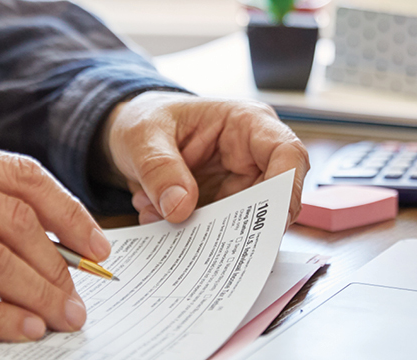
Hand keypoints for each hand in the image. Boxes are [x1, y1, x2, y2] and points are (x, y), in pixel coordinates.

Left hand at [101, 91, 308, 224]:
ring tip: (159, 216)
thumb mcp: (142, 136)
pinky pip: (215, 231)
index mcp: (245, 123)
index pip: (287, 153)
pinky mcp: (218, 206)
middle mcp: (250, 156)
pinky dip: (187, 233)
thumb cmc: (145, 119)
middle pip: (271, 199)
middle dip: (239, 224)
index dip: (288, 188)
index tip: (270, 221)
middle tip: (202, 238)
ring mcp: (236, 184)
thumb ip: (159, 169)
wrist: (128, 134)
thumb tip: (180, 207)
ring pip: (241, 223)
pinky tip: (155, 217)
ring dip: (202, 231)